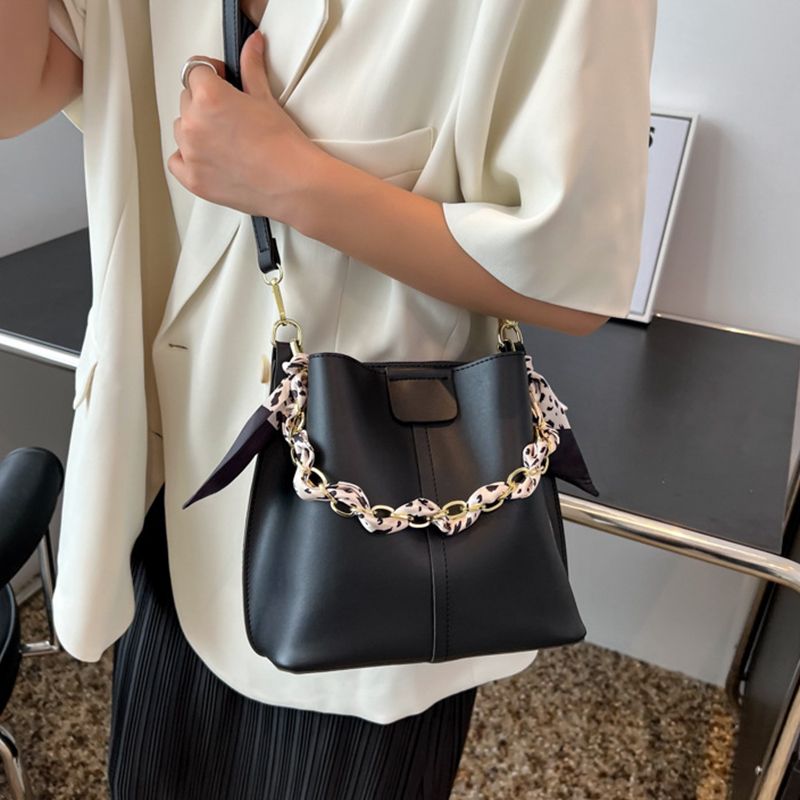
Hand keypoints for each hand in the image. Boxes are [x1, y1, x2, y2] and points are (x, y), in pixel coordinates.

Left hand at [168, 30, 323, 221]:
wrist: (293, 184)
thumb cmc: (283, 146)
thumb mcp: (265, 98)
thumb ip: (251, 67)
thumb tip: (252, 45)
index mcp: (209, 97)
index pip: (194, 71)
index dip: (210, 74)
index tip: (221, 81)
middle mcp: (194, 124)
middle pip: (187, 100)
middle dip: (204, 104)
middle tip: (231, 116)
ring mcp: (191, 153)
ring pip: (181, 129)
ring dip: (196, 130)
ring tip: (225, 140)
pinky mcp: (193, 179)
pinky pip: (176, 161)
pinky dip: (188, 158)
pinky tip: (209, 157)